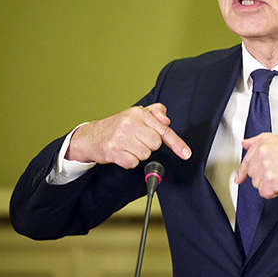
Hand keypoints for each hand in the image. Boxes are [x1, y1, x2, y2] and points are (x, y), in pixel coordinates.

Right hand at [66, 103, 190, 168]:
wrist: (91, 136)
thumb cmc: (117, 126)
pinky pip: (133, 163)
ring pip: (145, 155)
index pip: (163, 130)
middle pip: (155, 144)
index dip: (177, 143)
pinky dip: (129, 161)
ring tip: (127, 146)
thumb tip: (166, 119)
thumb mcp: (136, 114)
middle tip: (136, 140)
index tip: (186, 154)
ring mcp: (121, 138)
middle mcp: (130, 124)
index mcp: (138, 113)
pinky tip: (121, 153)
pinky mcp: (113, 152)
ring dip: (138, 154)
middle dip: (149, 145)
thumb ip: (154, 113)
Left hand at [235, 133, 277, 197]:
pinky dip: (274, 192)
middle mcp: (263, 152)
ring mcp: (265, 166)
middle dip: (263, 177)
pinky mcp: (270, 180)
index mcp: (265, 141)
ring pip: (257, 183)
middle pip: (252, 173)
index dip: (243, 170)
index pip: (247, 157)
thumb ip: (261, 141)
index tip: (240, 178)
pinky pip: (265, 192)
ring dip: (269, 185)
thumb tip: (246, 143)